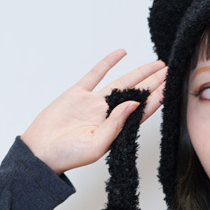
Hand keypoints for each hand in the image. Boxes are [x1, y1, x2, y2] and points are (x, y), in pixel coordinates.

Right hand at [21, 51, 166, 173]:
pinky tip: (121, 53)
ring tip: (156, 64)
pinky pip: (95, 74)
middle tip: (170, 71)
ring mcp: (93, 102)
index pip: (142, 111)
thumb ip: (116, 125)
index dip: (156, 98)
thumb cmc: (67, 155)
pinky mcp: (77, 93)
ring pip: (121, 82)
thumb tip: (134, 105)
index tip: (170, 87)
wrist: (40, 151)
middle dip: (154, 83)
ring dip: (139, 73)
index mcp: (116, 129)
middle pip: (137, 94)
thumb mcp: (96, 145)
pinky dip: (108, 63)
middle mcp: (108, 114)